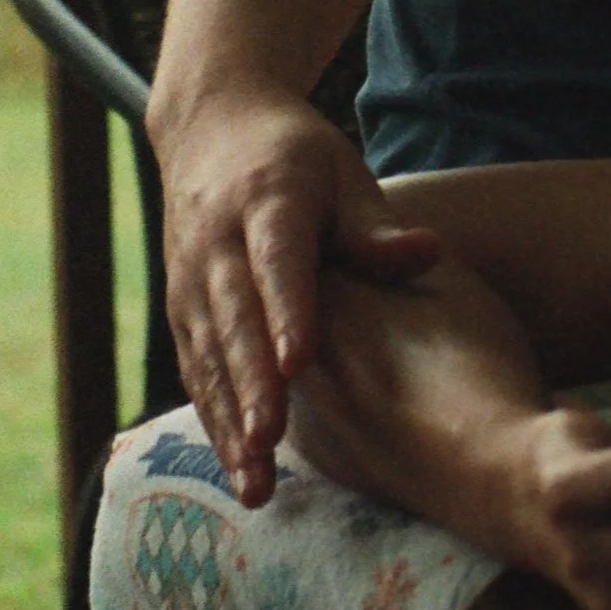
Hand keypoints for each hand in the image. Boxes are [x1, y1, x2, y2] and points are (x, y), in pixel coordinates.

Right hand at [159, 85, 439, 505]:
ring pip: (208, 358)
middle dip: (251, 386)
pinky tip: (236, 467)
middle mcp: (218, 244)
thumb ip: (375, 227)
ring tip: (252, 483)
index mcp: (267, 202)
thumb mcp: (342, 172)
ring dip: (228, 422)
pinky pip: (196, 369)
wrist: (212, 126)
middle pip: (234, 321)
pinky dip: (213, 419)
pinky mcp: (181, 308)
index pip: (276, 262)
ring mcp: (191, 279)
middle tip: (269, 443)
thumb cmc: (298, 157)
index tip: (299, 363)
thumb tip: (429, 253)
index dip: (286, 311)